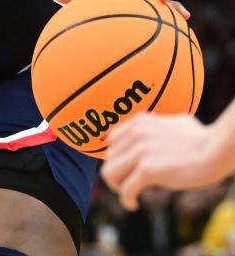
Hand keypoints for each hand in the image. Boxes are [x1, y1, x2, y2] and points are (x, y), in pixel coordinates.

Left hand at [101, 113, 225, 209]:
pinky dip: (126, 199)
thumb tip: (153, 130)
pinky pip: (126, 189)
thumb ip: (157, 127)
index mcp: (140, 122)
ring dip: (116, 187)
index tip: (123, 169)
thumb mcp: (174, 122)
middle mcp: (135, 134)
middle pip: (109, 158)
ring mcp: (140, 151)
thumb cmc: (203, 138)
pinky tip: (133, 204)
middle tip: (125, 184)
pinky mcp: (148, 170)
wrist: (217, 149)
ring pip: (110, 173)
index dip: (116, 157)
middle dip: (115, 173)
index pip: (112, 140)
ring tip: (127, 194)